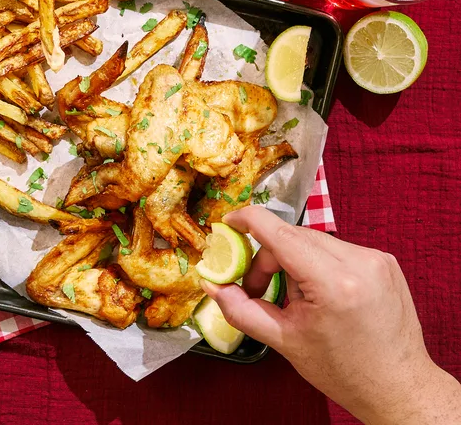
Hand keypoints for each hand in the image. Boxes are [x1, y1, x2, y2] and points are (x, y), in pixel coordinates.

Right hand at [201, 206, 460, 423]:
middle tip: (257, 289)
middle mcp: (360, 263)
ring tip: (295, 298)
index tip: (228, 223)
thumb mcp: (284, 341)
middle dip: (269, 258)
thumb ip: (241, 309)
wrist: (397, 386)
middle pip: (293, 237)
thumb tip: (211, 285)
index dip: (248, 221)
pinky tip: (320, 294)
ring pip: (314, 241)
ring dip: (294, 260)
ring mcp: (376, 259)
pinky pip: (336, 248)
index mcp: (334, 284)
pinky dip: (318, 263)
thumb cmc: (343, 370)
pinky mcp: (385, 261)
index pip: (280, 234)